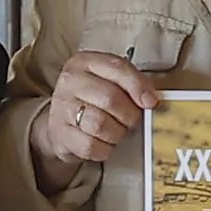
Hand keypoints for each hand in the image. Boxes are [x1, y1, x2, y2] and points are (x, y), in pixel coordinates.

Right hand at [31, 48, 163, 178]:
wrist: (61, 123)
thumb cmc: (91, 100)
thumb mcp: (109, 81)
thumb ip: (130, 83)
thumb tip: (151, 99)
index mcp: (85, 62)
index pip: (118, 68)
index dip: (139, 86)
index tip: (150, 102)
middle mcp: (70, 81)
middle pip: (111, 98)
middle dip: (129, 115)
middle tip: (132, 121)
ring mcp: (62, 107)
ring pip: (100, 124)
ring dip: (117, 133)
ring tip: (118, 131)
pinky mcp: (60, 133)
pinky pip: (90, 145)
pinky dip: (105, 149)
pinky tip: (105, 143)